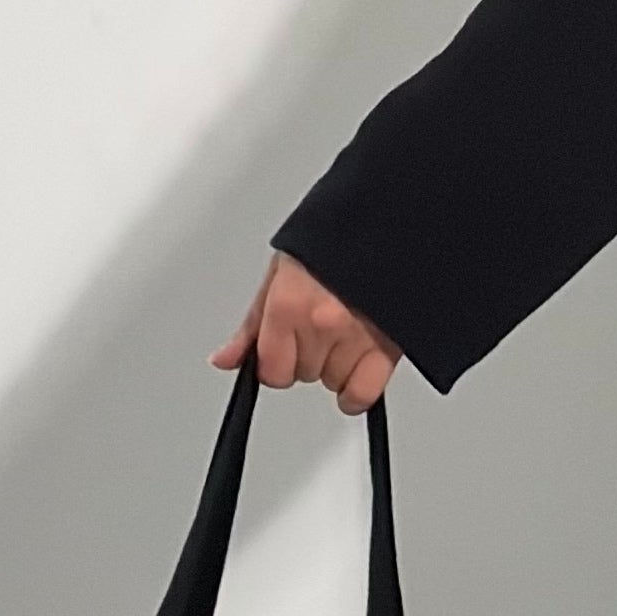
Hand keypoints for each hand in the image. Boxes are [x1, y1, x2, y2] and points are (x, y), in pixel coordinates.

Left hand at [211, 253, 400, 414]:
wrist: (384, 221)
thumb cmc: (332, 239)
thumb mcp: (281, 272)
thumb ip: (253, 324)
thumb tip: (226, 359)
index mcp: (289, 305)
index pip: (271, 370)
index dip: (274, 362)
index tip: (283, 349)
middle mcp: (322, 325)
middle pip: (302, 374)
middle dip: (306, 357)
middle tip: (318, 326)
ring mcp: (356, 337)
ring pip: (332, 383)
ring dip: (335, 367)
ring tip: (344, 332)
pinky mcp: (389, 346)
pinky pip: (363, 393)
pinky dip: (356, 393)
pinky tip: (354, 378)